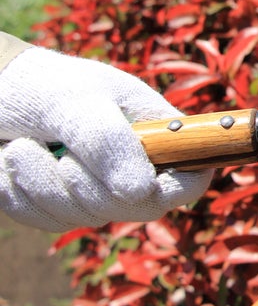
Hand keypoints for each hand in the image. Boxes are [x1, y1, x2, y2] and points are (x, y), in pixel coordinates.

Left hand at [0, 46, 212, 231]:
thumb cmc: (40, 85)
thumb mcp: (76, 103)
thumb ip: (110, 142)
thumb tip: (140, 192)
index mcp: (156, 132)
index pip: (192, 173)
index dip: (181, 186)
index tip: (142, 186)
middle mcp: (134, 165)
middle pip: (136, 207)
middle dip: (86, 187)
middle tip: (58, 155)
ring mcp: (97, 188)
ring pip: (85, 218)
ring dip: (42, 186)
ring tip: (20, 147)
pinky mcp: (59, 205)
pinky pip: (47, 220)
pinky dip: (21, 195)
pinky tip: (12, 165)